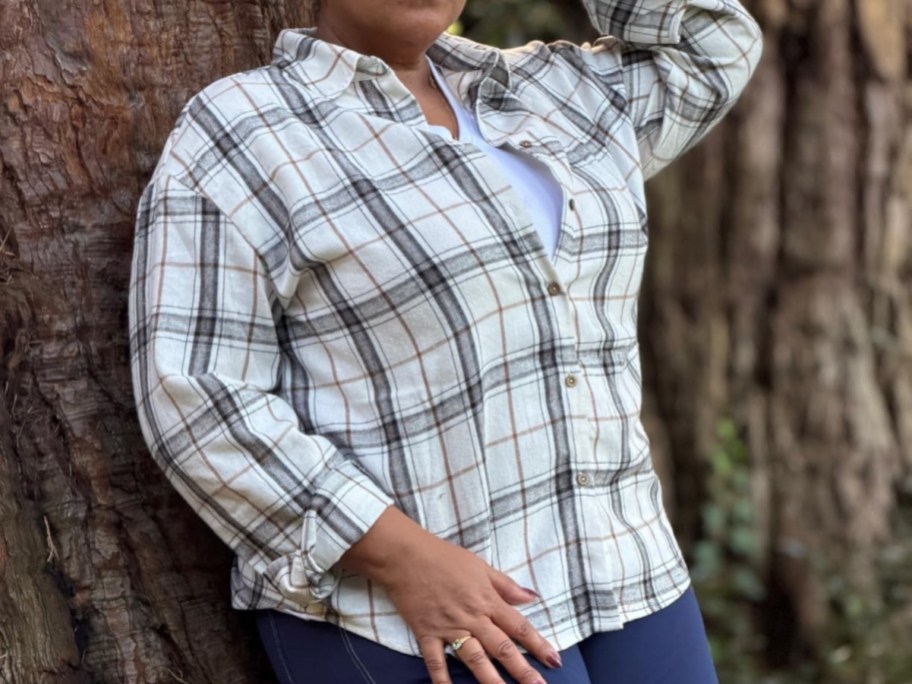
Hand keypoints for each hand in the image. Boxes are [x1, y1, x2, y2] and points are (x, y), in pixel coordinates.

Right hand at [341, 507, 561, 683]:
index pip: (519, 626)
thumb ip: (505, 585)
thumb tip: (531, 597)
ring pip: (474, 659)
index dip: (538, 645)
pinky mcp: (426, 633)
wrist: (406, 555)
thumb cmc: (444, 557)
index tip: (555, 661)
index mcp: (487, 600)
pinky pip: (435, 662)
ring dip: (491, 680)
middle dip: (522, 671)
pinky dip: (442, 680)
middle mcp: (472, 617)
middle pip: (501, 648)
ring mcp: (449, 628)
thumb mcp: (480, 565)